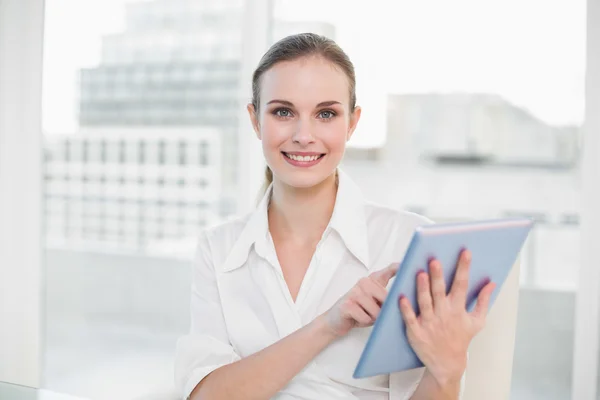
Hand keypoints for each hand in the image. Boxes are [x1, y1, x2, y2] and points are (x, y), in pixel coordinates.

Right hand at [321, 263, 398, 337]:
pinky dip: (364, 322)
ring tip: (363, 315)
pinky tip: (356, 318)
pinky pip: (366, 318)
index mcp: (372, 281)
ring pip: (376, 312)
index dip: (397, 268)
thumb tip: (401, 298)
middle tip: (372, 312)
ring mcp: (354, 292)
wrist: (336, 320)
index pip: (387, 272)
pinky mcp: (347, 304)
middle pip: (386, 300)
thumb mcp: (375, 302)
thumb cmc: (359, 311)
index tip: (405, 265)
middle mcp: (363, 283)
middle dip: (383, 312)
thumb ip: (386, 297)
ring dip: (373, 319)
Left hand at [398, 250, 495, 385]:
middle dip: (438, 276)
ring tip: (420, 273)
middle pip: (440, 291)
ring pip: (425, 302)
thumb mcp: (477, 322)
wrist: (447, 364)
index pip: (462, 285)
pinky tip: (400, 296)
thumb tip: (492, 283)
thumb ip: (484, 301)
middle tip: (434, 260)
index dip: (464, 268)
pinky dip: (406, 309)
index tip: (465, 252)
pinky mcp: (416, 332)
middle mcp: (444, 314)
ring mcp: (429, 323)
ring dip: (422, 288)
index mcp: (458, 309)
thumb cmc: (461, 339)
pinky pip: (410, 318)